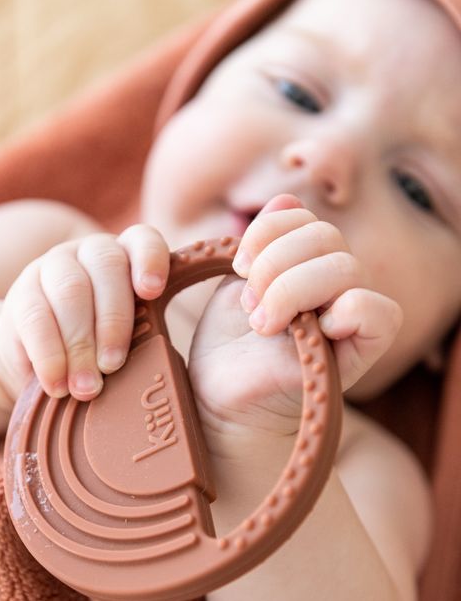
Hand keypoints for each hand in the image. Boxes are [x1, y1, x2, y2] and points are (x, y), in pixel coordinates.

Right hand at [0, 225, 169, 400]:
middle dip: (113, 321)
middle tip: (112, 366)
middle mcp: (89, 253)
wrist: (37, 359)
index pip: (143, 241)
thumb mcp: (128, 338)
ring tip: (86, 387)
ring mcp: (52, 268)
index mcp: (127, 257)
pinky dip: (49, 355)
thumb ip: (146, 336)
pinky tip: (57, 384)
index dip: (150, 261)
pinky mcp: (21, 295)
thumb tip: (160, 369)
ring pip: (70, 290)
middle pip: (106, 267)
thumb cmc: (99, 349)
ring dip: (80, 342)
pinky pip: (34, 318)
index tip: (154, 292)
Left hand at [188, 194, 402, 449]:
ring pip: (345, 268)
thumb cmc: (227, 351)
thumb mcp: (236, 285)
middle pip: (326, 236)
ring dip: (290, 290)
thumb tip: (284, 197)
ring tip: (263, 324)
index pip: (305, 217)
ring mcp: (351, 318)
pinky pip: (380, 313)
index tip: (237, 267)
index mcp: (307, 265)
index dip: (267, 231)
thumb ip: (261, 244)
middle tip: (249, 305)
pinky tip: (306, 331)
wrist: (220, 403)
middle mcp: (336, 287)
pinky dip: (344, 311)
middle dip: (273, 264)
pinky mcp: (360, 355)